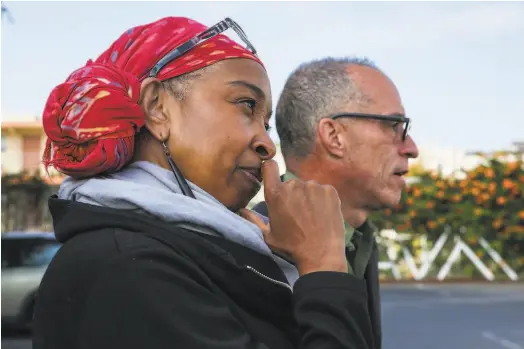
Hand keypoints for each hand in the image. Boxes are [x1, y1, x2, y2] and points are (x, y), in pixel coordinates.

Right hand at [240, 160, 346, 275]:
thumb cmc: (292, 247)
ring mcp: (313, 186)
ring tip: (312, 217)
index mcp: (275, 194)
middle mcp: (293, 185)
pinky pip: (323, 191)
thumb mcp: (268, 236)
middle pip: (290, 184)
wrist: (321, 254)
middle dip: (293, 195)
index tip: (273, 176)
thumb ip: (253, 220)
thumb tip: (241, 210)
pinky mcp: (330, 190)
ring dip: (309, 198)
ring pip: (308, 188)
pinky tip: (323, 215)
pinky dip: (323, 200)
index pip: (269, 166)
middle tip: (298, 214)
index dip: (270, 169)